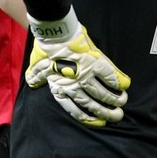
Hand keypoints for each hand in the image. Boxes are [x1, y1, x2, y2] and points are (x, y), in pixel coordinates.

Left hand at [26, 11, 130, 126]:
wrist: (54, 36)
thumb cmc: (44, 50)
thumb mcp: (36, 66)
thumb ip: (36, 76)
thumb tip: (31, 82)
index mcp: (60, 89)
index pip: (75, 110)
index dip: (89, 118)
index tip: (99, 122)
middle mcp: (75, 86)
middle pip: (93, 105)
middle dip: (107, 113)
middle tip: (117, 116)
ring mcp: (87, 76)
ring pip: (104, 94)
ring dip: (115, 100)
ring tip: (122, 102)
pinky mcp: (97, 64)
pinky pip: (111, 77)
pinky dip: (119, 82)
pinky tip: (125, 85)